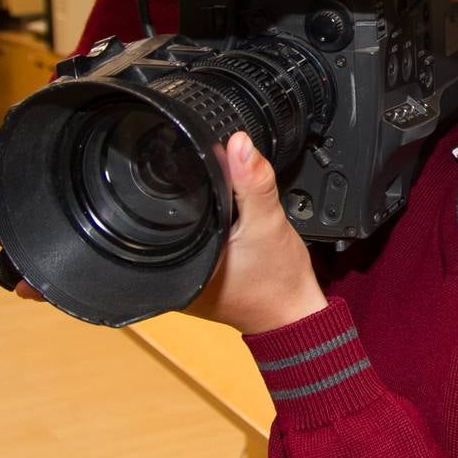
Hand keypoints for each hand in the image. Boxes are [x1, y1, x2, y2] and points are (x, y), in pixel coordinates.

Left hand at [184, 132, 327, 334]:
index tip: (196, 158)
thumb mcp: (267, 223)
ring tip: (216, 192)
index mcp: (176, 263)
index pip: (162, 209)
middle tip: (212, 174)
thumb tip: (239, 143)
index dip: (177, 179)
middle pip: (170, 216)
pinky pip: (196, 237)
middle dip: (190, 193)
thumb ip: (253, 182)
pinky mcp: (199, 275)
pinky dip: (208, 222)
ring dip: (199, 208)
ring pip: (183, 226)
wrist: (295, 313)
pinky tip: (222, 214)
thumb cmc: (279, 281)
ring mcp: (184, 277)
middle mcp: (171, 273)